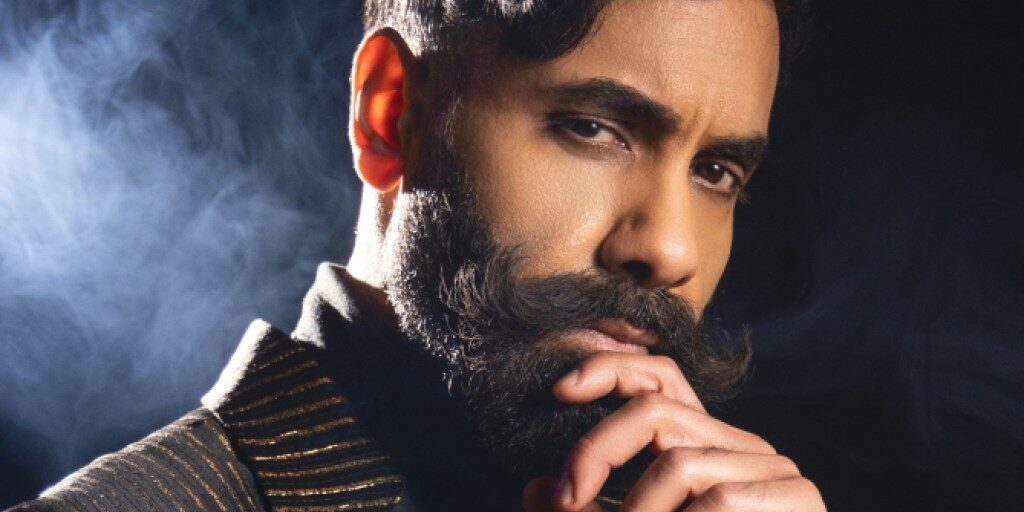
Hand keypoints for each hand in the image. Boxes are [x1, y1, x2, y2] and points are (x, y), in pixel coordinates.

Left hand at [521, 352, 825, 511]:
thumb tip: (531, 489)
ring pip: (680, 464)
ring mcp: (774, 470)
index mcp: (705, 446)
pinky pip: (719, 499)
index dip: (610, 369)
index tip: (560, 390)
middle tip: (566, 500)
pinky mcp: (798, 499)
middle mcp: (741, 445)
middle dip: (598, 451)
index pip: (661, 377)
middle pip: (657, 410)